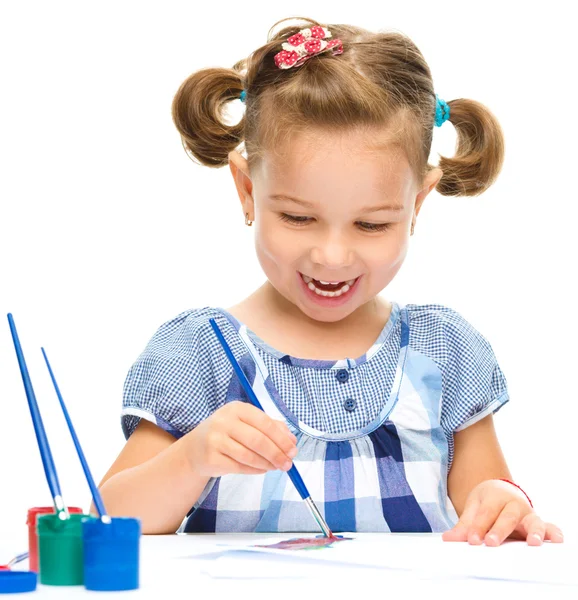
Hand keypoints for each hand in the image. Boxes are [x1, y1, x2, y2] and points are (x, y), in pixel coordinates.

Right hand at [184, 401, 297, 477]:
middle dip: (276, 454)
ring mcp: (215, 439)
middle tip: (288, 464)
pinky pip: (239, 467)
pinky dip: (255, 470)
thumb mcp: (246, 423)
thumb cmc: (227, 434)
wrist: (195, 449)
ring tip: (276, 467)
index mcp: (237, 408)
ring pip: (249, 456)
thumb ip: (270, 427)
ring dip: (267, 464)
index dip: (281, 438)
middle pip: (257, 440)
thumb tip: (292, 441)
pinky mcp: (211, 458)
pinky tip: (262, 469)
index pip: (265, 422)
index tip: (293, 450)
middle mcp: (224, 421)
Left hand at [442, 479, 563, 545]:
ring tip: (533, 543)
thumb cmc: (487, 502)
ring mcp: (528, 513)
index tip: (472, 540)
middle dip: (499, 530)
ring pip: (532, 521)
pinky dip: (554, 532)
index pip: (486, 513)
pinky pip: (549, 526)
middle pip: (507, 517)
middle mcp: (513, 504)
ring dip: (534, 532)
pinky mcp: (538, 523)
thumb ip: (464, 525)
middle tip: (491, 543)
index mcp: (495, 497)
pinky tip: (556, 540)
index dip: (478, 527)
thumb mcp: (473, 508)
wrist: (501, 489)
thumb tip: (448, 539)